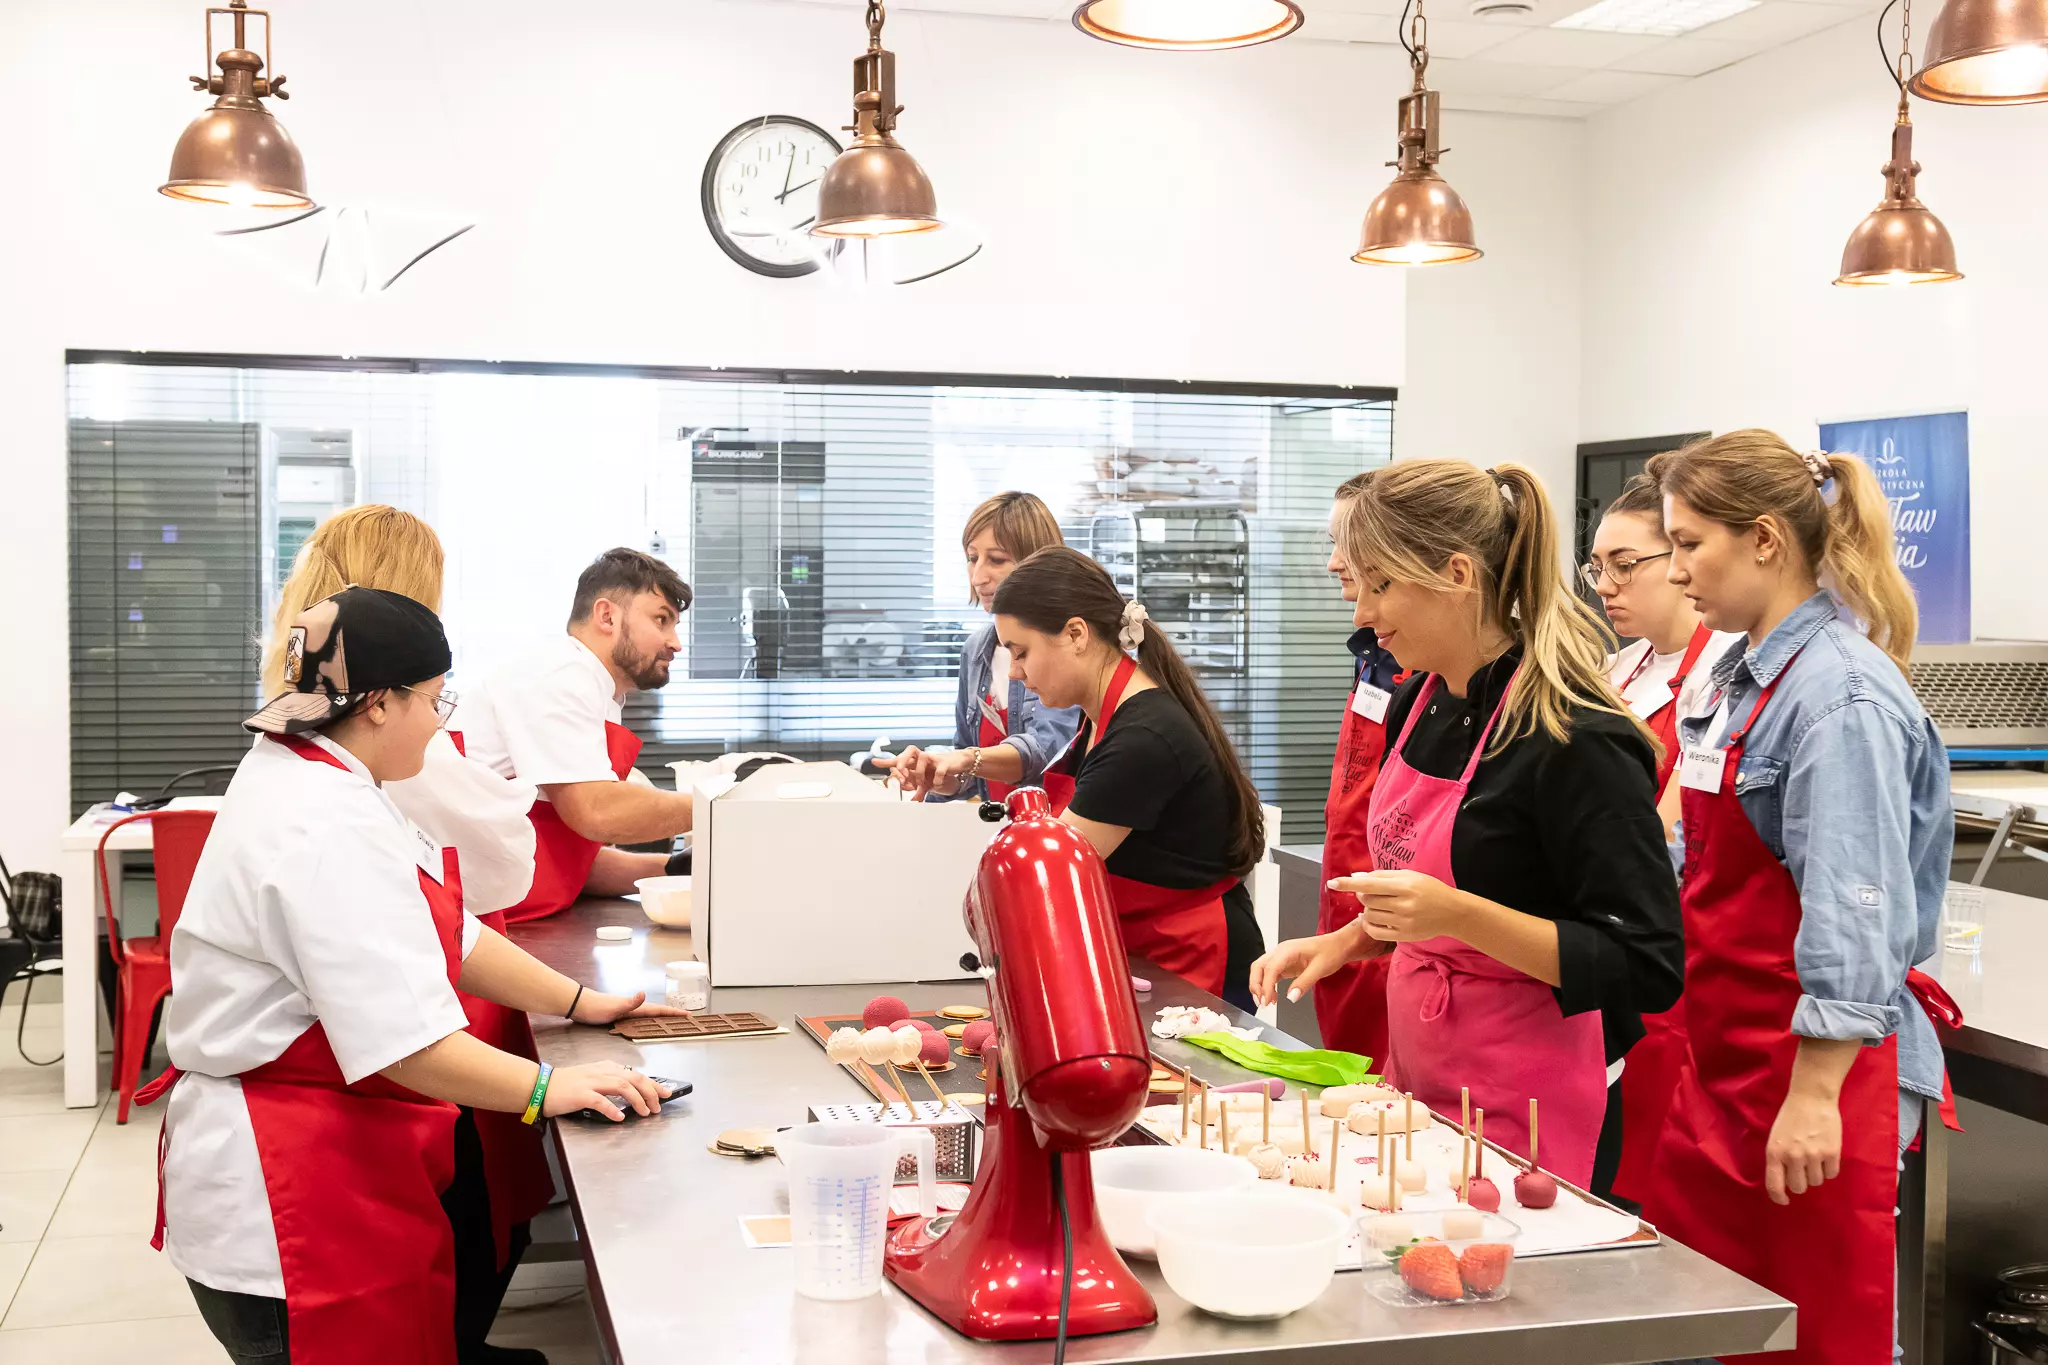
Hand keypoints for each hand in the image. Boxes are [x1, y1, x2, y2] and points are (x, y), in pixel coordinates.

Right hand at [540, 1060, 671, 1120]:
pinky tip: (620, 1117)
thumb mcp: (592, 1077)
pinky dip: (612, 1109)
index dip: (653, 1083)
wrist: (541, 1085)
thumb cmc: (566, 1084)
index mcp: (606, 1067)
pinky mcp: (580, 1094)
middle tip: (658, 1106)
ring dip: (637, 1100)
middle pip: (634, 1078)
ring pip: (622, 1087)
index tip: (666, 1093)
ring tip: (645, 1112)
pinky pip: (600, 1101)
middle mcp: (602, 1072)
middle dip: (650, 1092)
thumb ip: (611, 1081)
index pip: (636, 1073)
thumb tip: (632, 1093)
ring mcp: (591, 1082)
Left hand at [571, 989, 689, 1025]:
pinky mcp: (620, 1017)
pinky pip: (640, 1020)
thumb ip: (630, 1002)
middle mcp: (633, 1008)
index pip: (659, 1010)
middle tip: (685, 1019)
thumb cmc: (596, 1007)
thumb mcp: (614, 1006)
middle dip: (672, 1015)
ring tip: (671, 1022)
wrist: (580, 1005)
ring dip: (661, 1018)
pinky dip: (648, 1022)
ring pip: (649, 1016)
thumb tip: (643, 994)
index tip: (688, 1015)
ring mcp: (627, 1012)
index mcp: (635, 1007)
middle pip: (657, 1012)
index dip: (673, 1013)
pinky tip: (646, 1025)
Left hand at [872, 746, 963, 800]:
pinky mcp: (944, 762)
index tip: (874, 761)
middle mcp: (921, 757)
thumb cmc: (937, 771)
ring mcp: (933, 758)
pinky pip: (938, 770)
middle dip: (903, 760)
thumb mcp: (925, 782)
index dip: (886, 761)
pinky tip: (936, 784)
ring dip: (920, 773)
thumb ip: (917, 790)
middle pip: (909, 751)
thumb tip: (912, 802)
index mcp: (914, 761)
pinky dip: (937, 779)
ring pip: (923, 758)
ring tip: (921, 783)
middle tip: (900, 772)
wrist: (957, 764)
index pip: (898, 759)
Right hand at [1248, 927, 1366, 1006]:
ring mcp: (1281, 957)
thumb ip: (1304, 983)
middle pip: (1258, 967)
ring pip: (1261, 970)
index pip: (1270, 969)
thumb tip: (1290, 998)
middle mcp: (1280, 952)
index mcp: (1287, 950)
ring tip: (1266, 1002)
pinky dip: (1268, 986)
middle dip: (1256, 985)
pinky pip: (1270, 974)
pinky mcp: (1284, 964)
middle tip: (1262, 1003)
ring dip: (1260, 986)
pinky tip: (1273, 997)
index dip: (1266, 986)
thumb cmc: (1331, 952)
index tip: (1266, 1002)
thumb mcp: (1320, 969)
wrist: (1339, 945)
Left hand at [1329, 870, 1468, 943]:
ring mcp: (1404, 923)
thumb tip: (1355, 878)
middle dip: (1362, 896)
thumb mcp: (1409, 876)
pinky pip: (1375, 931)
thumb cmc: (1429, 889)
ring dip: (1366, 910)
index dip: (1348, 884)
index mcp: (1405, 886)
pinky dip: (1368, 924)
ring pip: (1370, 916)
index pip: (1369, 885)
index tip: (1332, 883)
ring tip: (1376, 906)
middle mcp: (1404, 905)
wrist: (1452, 912)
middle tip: (1369, 893)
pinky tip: (1373, 918)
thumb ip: (1382, 876)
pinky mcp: (1404, 936)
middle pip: (1367, 901)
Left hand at [1764, 1087, 1842, 1204]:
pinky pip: (1832, 1174)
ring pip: (1817, 1181)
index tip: (1784, 1200)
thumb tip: (1784, 1182)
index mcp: (1774, 1153)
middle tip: (1802, 1168)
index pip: (1774, 1185)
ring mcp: (1813, 1155)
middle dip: (1801, 1181)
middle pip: (1799, 1187)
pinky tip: (1826, 1154)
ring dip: (1816, 1173)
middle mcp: (1793, 1157)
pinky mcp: (1832, 1152)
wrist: (1811, 1097)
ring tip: (1814, 1155)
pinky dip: (1829, 1168)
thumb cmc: (1791, 1117)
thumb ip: (1779, 1159)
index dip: (1779, 1197)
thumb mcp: (1775, 1138)